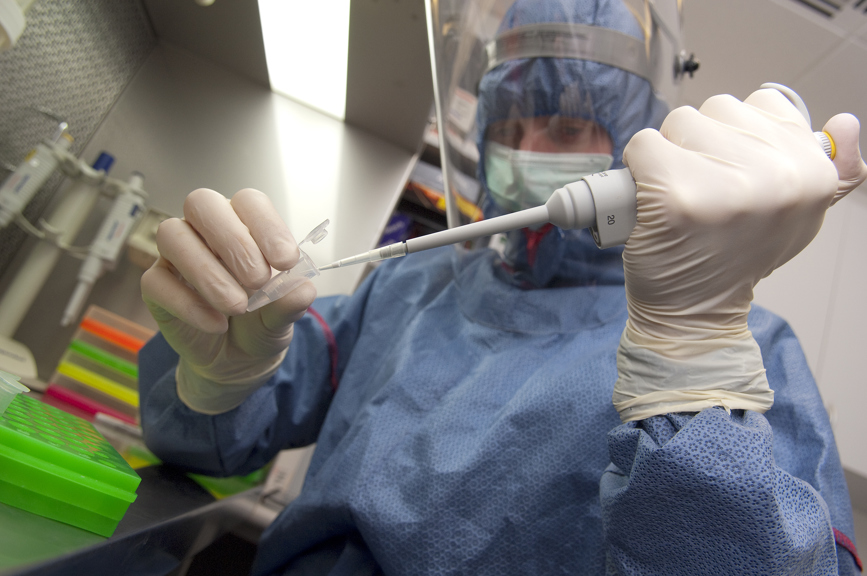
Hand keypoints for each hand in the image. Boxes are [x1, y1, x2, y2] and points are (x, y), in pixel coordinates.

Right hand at [140, 188, 316, 413]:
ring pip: (173, 236)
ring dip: (208, 272)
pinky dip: (189, 305)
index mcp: (243, 224)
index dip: (267, 226)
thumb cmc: (261, 322)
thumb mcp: (282, 316)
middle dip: (233, 241)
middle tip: (258, 281)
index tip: (287, 261)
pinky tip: (216, 325)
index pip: (249, 202)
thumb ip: (291, 302)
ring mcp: (176, 255)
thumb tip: (302, 290)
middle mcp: (205, 230)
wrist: (237, 360)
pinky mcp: (156, 286)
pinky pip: (157, 281)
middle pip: (202, 203)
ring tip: (237, 307)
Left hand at [613, 88, 849, 421]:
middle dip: (700, 143)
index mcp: (813, 173)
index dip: (737, 135)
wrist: (695, 309)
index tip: (732, 172)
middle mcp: (776, 176)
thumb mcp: (802, 214)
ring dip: (667, 154)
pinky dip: (636, 168)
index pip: (765, 105)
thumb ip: (832, 168)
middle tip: (702, 190)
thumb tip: (845, 123)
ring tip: (679, 196)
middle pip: (716, 108)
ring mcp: (724, 186)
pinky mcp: (673, 196)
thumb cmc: (738, 255)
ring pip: (678, 122)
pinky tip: (650, 200)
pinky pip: (643, 145)